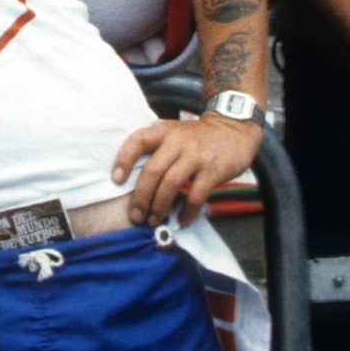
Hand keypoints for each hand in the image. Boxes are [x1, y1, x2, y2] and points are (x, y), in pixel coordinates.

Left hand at [112, 114, 260, 224]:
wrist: (233, 129)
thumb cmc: (197, 136)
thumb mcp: (173, 132)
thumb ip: (156, 147)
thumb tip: (132, 179)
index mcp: (163, 130)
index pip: (137, 141)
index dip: (124, 160)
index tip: (116, 181)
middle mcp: (177, 141)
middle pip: (153, 170)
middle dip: (141, 196)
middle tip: (135, 216)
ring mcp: (196, 155)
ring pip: (171, 183)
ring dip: (160, 205)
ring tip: (154, 220)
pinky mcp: (213, 170)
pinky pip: (196, 195)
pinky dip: (187, 211)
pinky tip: (182, 220)